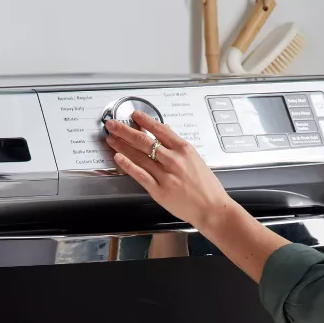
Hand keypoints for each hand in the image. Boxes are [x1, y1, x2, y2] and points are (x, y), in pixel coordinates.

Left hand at [103, 111, 240, 229]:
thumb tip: (166, 131)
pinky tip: (118, 157)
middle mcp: (173, 160)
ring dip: (122, 145)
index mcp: (184, 149)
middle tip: (113, 125)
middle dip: (125, 130)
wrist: (212, 207)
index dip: (144, 120)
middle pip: (144, 141)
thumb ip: (179, 145)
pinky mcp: (159, 190)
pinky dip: (127, 165)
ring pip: (138, 156)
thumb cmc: (207, 186)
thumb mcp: (196, 159)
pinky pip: (139, 175)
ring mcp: (165, 175)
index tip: (134, 115)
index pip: (160, 130)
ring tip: (111, 139)